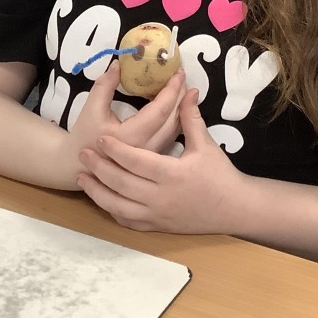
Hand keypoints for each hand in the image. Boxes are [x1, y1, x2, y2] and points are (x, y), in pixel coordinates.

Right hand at [66, 62, 185, 179]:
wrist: (80, 166)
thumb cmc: (84, 136)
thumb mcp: (91, 108)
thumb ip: (104, 85)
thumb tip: (119, 64)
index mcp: (130, 137)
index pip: (159, 111)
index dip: (172, 90)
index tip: (179, 73)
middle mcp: (145, 150)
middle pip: (172, 121)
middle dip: (181, 96)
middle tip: (184, 77)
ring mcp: (150, 158)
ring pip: (175, 131)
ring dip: (181, 108)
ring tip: (183, 89)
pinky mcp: (152, 161)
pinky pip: (170, 137)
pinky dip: (175, 120)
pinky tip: (175, 107)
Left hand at [77, 89, 240, 233]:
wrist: (234, 209)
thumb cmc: (220, 175)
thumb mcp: (205, 145)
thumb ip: (191, 118)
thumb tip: (186, 90)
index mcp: (172, 175)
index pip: (136, 161)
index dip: (116, 151)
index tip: (101, 139)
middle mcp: (160, 198)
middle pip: (121, 183)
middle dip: (99, 168)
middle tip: (83, 153)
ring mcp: (156, 216)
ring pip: (118, 206)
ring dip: (97, 191)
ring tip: (82, 176)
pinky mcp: (157, 227)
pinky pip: (128, 221)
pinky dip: (112, 210)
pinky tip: (102, 198)